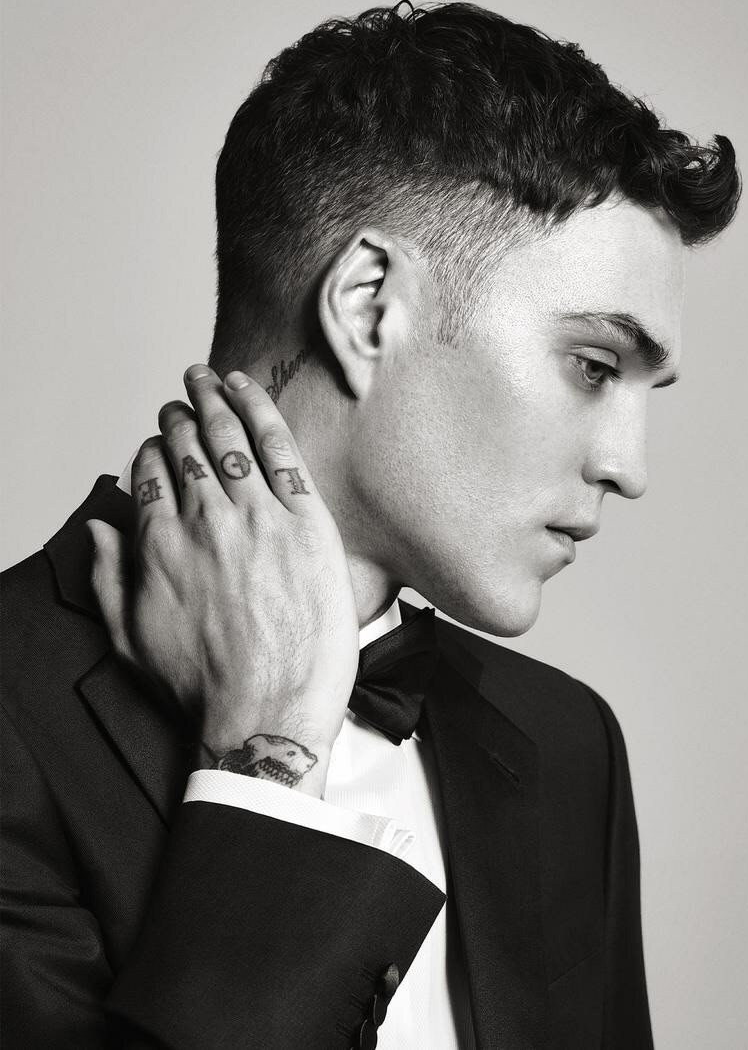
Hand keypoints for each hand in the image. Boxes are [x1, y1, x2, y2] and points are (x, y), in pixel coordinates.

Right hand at [86, 364, 359, 796]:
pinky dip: (258, 410)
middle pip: (185, 447)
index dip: (151, 451)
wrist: (269, 712)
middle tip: (180, 399)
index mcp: (159, 544)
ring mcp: (257, 515)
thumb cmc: (204, 686)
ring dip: (212, 399)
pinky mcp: (305, 520)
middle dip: (178, 416)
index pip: (149, 474)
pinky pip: (279, 449)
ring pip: (228, 438)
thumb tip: (100, 528)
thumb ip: (108, 576)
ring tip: (205, 377)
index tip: (157, 443)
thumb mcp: (131, 639)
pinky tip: (246, 388)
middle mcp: (204, 519)